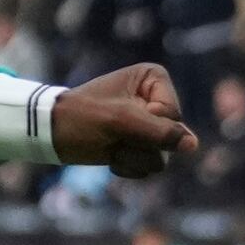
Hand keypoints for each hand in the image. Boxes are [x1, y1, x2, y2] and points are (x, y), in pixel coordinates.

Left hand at [55, 63, 197, 173]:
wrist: (51, 133)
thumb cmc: (82, 117)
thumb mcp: (121, 121)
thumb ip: (160, 132)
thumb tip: (194, 145)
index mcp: (154, 79)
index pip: (172, 114)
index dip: (148, 123)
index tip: (121, 116)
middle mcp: (156, 99)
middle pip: (171, 136)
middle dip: (139, 142)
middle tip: (113, 134)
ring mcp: (150, 124)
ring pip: (163, 156)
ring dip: (132, 156)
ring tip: (110, 145)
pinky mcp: (141, 145)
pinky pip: (152, 165)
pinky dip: (129, 166)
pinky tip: (111, 156)